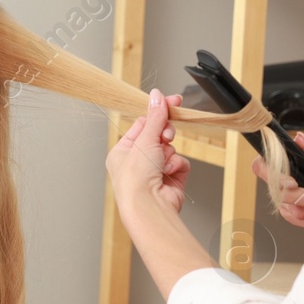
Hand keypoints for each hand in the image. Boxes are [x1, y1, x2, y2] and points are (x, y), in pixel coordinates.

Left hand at [106, 89, 188, 216]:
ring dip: (169, 153)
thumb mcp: (145, 140)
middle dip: (165, 135)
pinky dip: (177, 165)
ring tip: (163, 162)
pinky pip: (180, 162)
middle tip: (166, 136)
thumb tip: (157, 96)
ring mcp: (154, 171)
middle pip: (158, 135)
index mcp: (123, 151)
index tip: (173, 101)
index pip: (142, 124)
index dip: (158, 112)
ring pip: (171, 149)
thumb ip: (155, 117)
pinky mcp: (171, 180)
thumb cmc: (136, 179)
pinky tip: (169, 173)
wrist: (149, 207)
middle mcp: (137, 162)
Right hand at [252, 133, 303, 229]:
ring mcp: (287, 199)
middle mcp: (281, 181)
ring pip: (291, 211)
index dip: (273, 176)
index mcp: (283, 162)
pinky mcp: (296, 214)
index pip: (261, 167)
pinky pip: (300, 221)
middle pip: (279, 195)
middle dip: (303, 196)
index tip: (292, 182)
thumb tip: (299, 139)